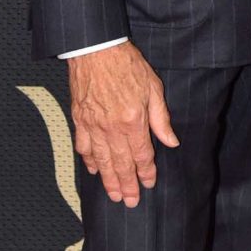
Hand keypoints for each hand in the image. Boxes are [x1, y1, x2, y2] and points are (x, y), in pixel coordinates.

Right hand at [68, 41, 178, 204]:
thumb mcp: (153, 87)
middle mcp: (112, 128)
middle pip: (121, 164)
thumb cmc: (126, 64)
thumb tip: (171, 141)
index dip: (146, 172)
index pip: (142, 154)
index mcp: (133, 121)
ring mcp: (93, 125)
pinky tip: (94, 171)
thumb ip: (161, 118)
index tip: (149, 184)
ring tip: (114, 195)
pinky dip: (89, 161)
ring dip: (108, 180)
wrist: (95, 49)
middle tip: (130, 202)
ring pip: (102, 161)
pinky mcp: (80, 119)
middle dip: (127, 185)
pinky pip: (84, 146)